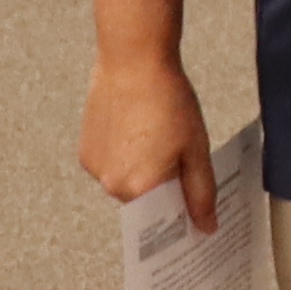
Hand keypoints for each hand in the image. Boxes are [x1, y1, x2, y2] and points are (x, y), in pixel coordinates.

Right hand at [78, 52, 216, 223]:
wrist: (133, 61)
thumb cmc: (168, 99)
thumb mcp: (196, 148)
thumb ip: (201, 193)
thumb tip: (205, 228)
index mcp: (142, 188)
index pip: (166, 219)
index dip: (181, 209)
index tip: (191, 199)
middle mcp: (113, 185)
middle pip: (145, 201)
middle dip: (162, 186)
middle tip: (176, 152)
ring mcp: (95, 169)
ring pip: (126, 183)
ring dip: (140, 171)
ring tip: (153, 135)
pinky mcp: (85, 152)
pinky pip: (109, 167)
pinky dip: (123, 157)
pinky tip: (135, 129)